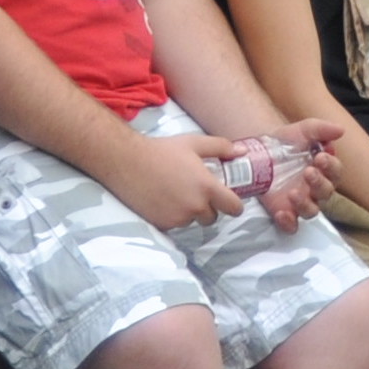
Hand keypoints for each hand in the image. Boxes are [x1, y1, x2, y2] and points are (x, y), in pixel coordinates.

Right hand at [110, 130, 247, 231]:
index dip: (234, 205)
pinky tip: (163, 200)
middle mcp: (195, 206)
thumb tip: (242, 151)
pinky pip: (174, 225)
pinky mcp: (162, 224)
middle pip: (212, 218)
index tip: (229, 201)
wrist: (127, 162)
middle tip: (195, 193)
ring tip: (175, 193)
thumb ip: (221, 147)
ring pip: (191, 221)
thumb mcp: (193, 143)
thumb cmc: (162, 151)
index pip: (234, 208)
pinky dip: (172, 216)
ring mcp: (178, 218)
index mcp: (207, 187)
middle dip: (208, 208)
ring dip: (189, 212)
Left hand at [256, 118, 343, 231]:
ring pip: (311, 211)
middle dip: (319, 183)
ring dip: (305, 204)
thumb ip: (321, 129)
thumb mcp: (302, 130)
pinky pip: (291, 225)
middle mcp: (315, 189)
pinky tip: (281, 213)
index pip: (335, 172)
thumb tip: (340, 130)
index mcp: (324, 170)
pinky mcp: (284, 212)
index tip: (320, 157)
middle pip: (326, 193)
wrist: (259, 150)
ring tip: (293, 192)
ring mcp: (300, 202)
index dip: (331, 166)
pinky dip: (289, 223)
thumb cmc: (286, 142)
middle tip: (308, 171)